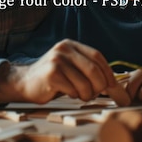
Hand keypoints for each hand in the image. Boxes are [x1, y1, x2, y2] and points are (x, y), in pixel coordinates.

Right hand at [0, 39, 116, 103]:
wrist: (24, 82)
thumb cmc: (52, 78)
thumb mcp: (71, 68)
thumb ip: (89, 71)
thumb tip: (116, 88)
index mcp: (71, 45)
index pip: (97, 56)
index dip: (108, 72)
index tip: (113, 86)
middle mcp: (64, 49)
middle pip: (94, 69)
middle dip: (100, 86)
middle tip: (96, 94)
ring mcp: (57, 60)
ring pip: (85, 83)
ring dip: (87, 94)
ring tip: (81, 95)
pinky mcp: (51, 74)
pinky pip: (73, 89)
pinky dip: (75, 95)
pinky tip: (68, 93)